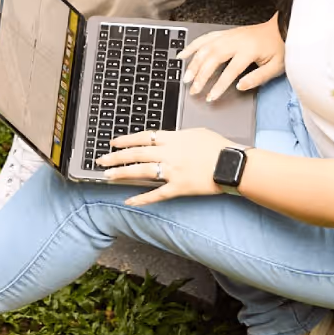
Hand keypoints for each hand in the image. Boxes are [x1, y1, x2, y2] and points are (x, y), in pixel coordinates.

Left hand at [99, 127, 231, 205]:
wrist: (232, 164)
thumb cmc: (218, 147)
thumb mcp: (196, 133)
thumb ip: (178, 136)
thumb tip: (168, 138)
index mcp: (172, 138)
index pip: (142, 137)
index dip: (126, 140)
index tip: (113, 143)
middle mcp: (168, 153)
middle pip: (136, 153)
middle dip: (116, 157)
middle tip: (101, 160)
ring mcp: (172, 171)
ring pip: (141, 171)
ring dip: (122, 173)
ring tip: (107, 176)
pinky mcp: (179, 187)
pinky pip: (157, 194)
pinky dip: (142, 198)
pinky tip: (129, 201)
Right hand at [177, 16, 285, 99]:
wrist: (281, 28)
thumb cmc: (280, 48)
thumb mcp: (276, 67)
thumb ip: (258, 78)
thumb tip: (239, 86)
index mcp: (248, 50)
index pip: (230, 71)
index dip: (218, 85)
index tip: (210, 97)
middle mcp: (235, 41)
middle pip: (212, 58)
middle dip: (200, 75)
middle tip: (193, 89)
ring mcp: (228, 35)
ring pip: (205, 48)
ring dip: (193, 63)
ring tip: (186, 77)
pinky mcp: (225, 33)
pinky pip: (205, 38)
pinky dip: (193, 45)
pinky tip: (183, 53)